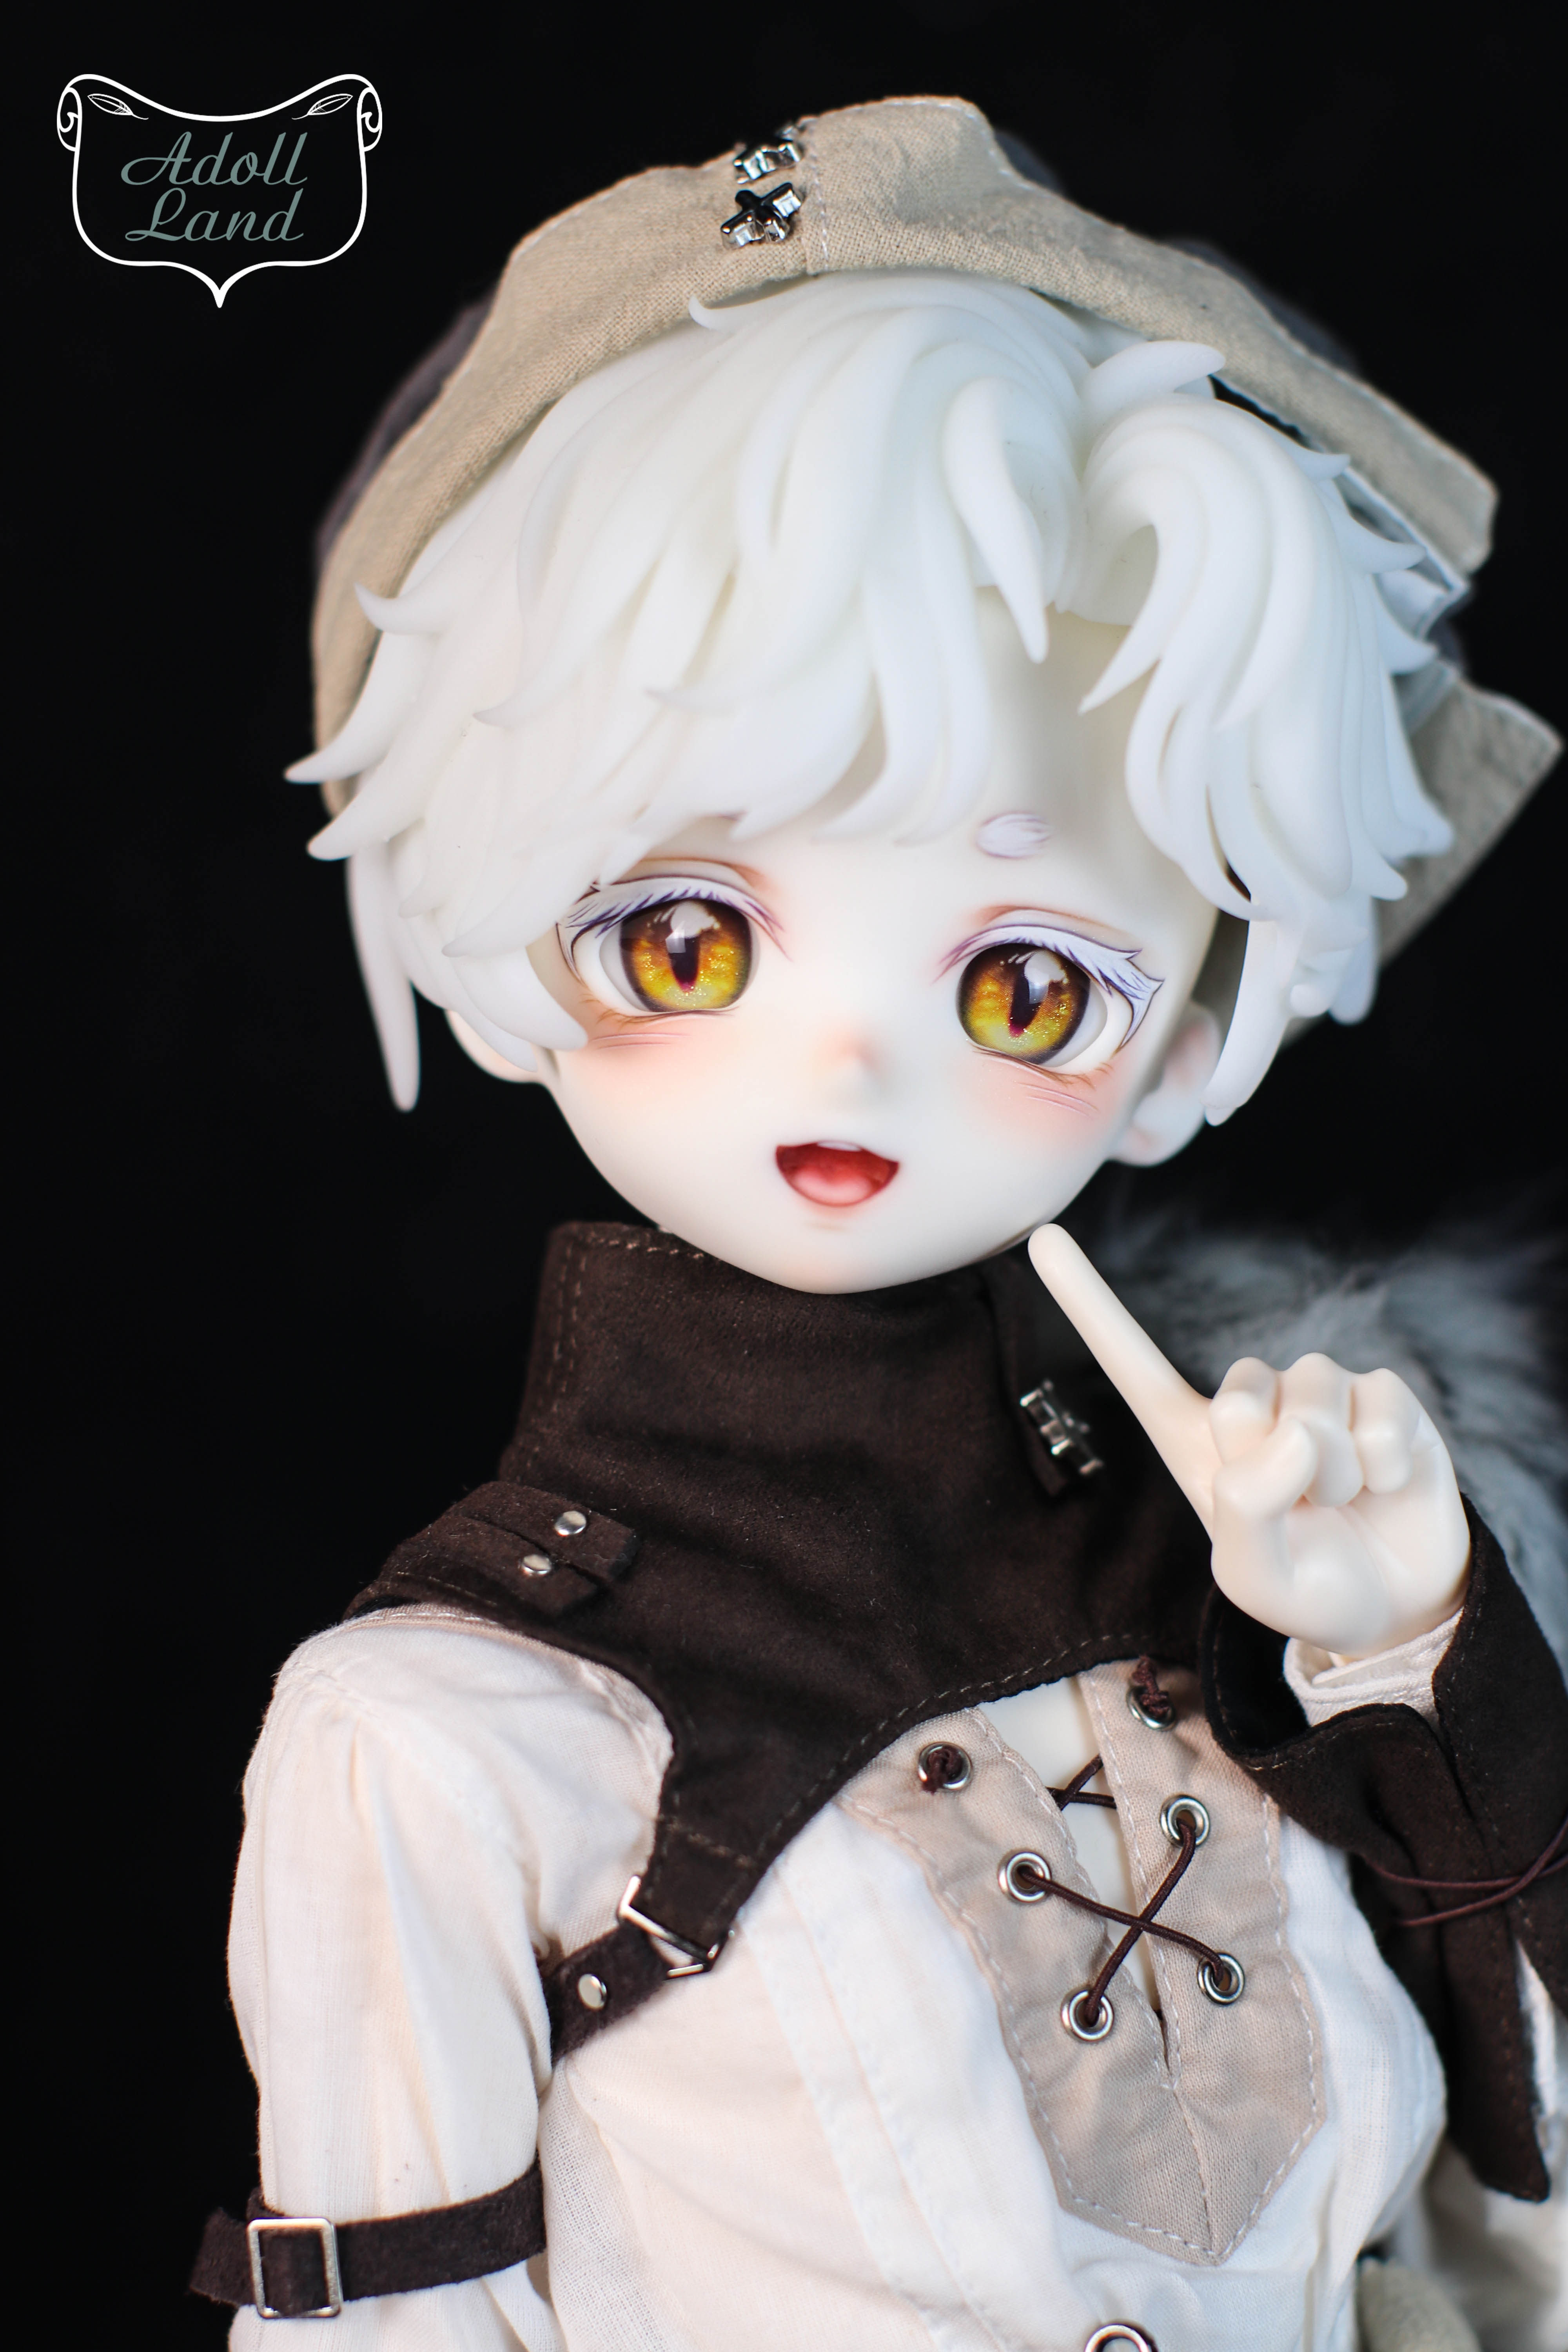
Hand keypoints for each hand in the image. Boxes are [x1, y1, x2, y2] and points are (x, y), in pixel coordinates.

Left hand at [1028, 1226, 1470, 1656]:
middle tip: (1303, 1512)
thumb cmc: (1310, 1587)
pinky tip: (1388, 1485)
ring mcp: (1319, 1390)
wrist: (1395, 1605)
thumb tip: (1291, 1432)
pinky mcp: (1383, 1393)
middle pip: (1238, 1401)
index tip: (1039, 1237)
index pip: (1133, 1366)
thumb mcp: (1254, 1576)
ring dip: (1335, 1477)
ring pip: (1314, 1405)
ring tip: (1344, 1503)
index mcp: (1195, 1439)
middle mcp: (1254, 1400)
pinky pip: (1381, 1412)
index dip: (1088, 1303)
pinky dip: (1387, 1467)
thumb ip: (1247, 1511)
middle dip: (1276, 1474)